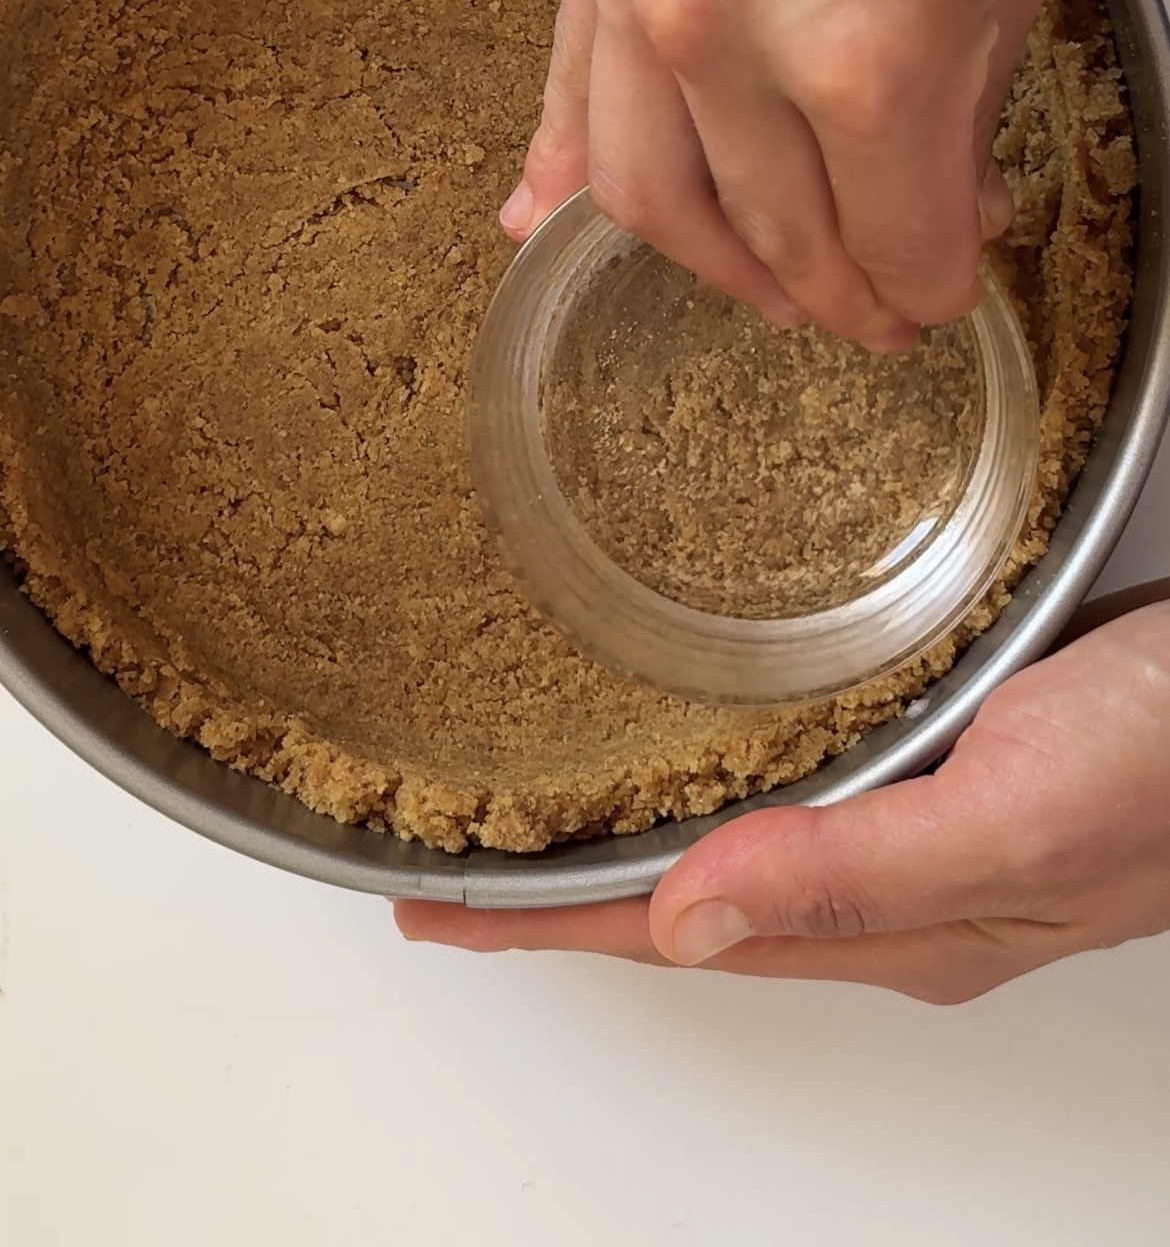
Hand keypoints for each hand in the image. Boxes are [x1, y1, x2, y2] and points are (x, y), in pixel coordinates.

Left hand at [395, 607, 1169, 1001]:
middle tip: (457, 864)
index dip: (544, 925)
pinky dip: (728, 785)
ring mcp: (932, 831)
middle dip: (568, 897)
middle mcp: (900, 891)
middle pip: (692, 907)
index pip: (671, 935)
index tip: (430, 910)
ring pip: (747, 853)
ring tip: (548, 818)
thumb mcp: (1017, 806)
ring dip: (641, 841)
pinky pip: (808, 795)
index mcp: (897, 922)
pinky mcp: (959, 764)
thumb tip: (685, 924)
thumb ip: (858, 867)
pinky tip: (711, 752)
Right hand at [501, 0, 1168, 347]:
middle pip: (764, 239)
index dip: (928, 283)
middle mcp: (720, 31)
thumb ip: (969, 64)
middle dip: (828, 291)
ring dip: (708, 256)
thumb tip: (939, 150)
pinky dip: (570, 162)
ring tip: (757, 273)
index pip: (888, 246)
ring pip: (645, 189)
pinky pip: (566, 80)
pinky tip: (549, 216)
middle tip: (867, 297)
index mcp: (865, 49)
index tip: (946, 277)